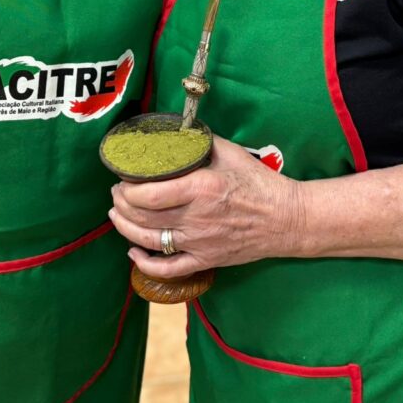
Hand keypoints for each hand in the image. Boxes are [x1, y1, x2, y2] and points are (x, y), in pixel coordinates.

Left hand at [109, 135, 303, 279]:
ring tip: (116, 215)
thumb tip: (172, 132)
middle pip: (143, 217)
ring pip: (149, 242)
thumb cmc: (259, 183)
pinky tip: (133, 254)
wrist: (286, 219)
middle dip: (121, 205)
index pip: (150, 194)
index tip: (121, 178)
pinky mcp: (206, 261)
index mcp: (200, 188)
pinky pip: (169, 270)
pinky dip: (146, 265)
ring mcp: (200, 243)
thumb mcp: (229, 152)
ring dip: (125, 229)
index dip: (127, 189)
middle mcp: (196, 219)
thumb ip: (198, 142)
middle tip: (116, 193)